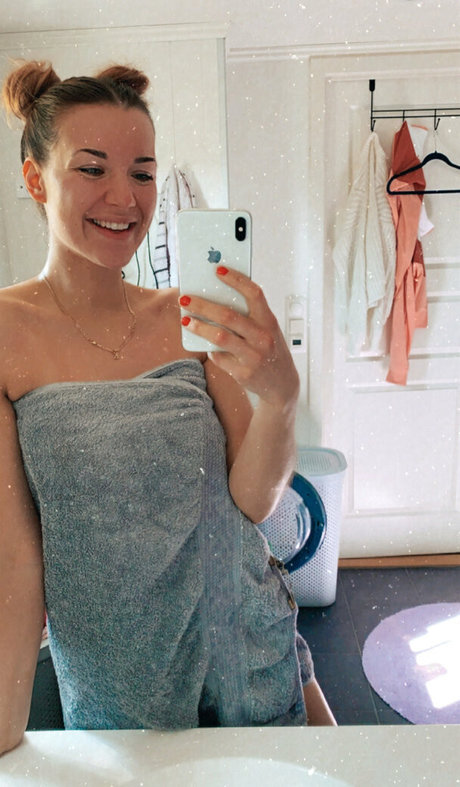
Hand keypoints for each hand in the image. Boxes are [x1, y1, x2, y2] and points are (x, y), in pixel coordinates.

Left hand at [179, 266, 299, 408]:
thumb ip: (249, 316)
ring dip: (199, 327)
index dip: (236, 280)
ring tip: (186, 319)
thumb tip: (216, 298)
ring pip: (220, 337)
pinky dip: (210, 349)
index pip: (254, 294)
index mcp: (269, 321)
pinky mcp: (243, 373)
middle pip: (228, 315)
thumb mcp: (267, 330)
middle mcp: (263, 338)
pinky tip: (206, 344)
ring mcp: (253, 356)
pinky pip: (219, 357)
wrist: (282, 384)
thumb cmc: (270, 350)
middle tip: (185, 299)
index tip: (218, 270)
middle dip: (203, 305)